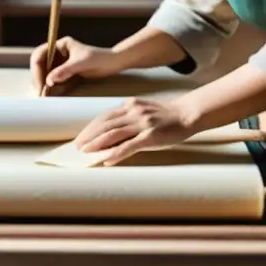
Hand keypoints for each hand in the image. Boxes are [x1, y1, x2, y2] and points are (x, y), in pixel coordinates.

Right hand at [30, 36, 120, 95]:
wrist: (113, 63)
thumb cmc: (99, 58)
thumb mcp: (82, 63)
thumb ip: (66, 70)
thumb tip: (49, 80)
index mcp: (59, 45)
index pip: (39, 54)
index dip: (36, 69)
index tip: (40, 83)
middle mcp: (57, 53)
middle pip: (39, 65)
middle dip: (38, 78)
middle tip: (40, 93)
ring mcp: (60, 63)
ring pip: (44, 74)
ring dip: (42, 84)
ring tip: (43, 96)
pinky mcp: (64, 73)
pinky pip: (52, 81)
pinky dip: (50, 88)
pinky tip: (49, 95)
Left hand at [73, 97, 195, 165]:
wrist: (187, 114)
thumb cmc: (166, 116)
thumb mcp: (143, 111)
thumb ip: (127, 119)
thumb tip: (110, 134)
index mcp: (130, 105)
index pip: (105, 117)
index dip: (91, 128)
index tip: (81, 137)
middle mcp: (133, 112)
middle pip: (105, 124)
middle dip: (90, 136)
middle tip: (78, 146)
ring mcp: (142, 123)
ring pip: (114, 134)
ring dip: (98, 143)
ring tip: (86, 151)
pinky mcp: (150, 136)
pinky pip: (130, 146)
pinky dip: (116, 153)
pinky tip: (107, 159)